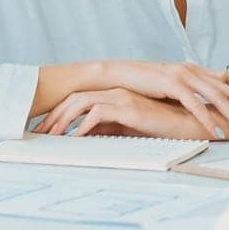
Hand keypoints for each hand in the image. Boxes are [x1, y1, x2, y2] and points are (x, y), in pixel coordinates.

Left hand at [36, 89, 207, 139]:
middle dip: (54, 116)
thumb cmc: (161, 128)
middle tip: (40, 133)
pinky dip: (83, 125)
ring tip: (52, 136)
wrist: (188, 124)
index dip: (59, 113)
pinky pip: (97, 113)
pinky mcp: (129, 108)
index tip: (46, 128)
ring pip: (81, 103)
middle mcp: (115, 92)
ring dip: (63, 120)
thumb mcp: (126, 128)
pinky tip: (75, 137)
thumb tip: (81, 135)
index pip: (78, 99)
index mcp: (115, 94)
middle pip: (74, 99)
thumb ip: (106, 127)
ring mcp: (122, 98)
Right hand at [55, 61, 228, 139]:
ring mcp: (184, 74)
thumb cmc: (143, 82)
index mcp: (196, 68)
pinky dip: (208, 118)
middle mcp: (193, 69)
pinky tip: (217, 130)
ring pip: (216, 95)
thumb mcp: (171, 85)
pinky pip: (195, 104)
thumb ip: (189, 90)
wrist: (116, 74)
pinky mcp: (172, 83)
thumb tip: (204, 102)